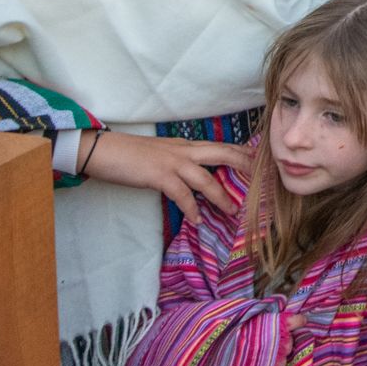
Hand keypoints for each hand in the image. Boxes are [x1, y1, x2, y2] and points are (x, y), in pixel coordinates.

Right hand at [78, 131, 250, 225]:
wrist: (102, 149)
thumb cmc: (131, 154)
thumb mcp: (163, 154)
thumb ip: (182, 161)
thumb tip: (197, 175)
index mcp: (186, 145)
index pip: (222, 146)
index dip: (243, 154)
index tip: (262, 163)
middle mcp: (184, 150)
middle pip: (224, 154)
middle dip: (246, 166)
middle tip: (263, 182)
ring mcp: (172, 162)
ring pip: (206, 178)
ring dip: (221, 196)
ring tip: (233, 212)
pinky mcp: (158, 175)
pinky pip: (181, 193)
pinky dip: (191, 208)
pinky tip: (197, 219)